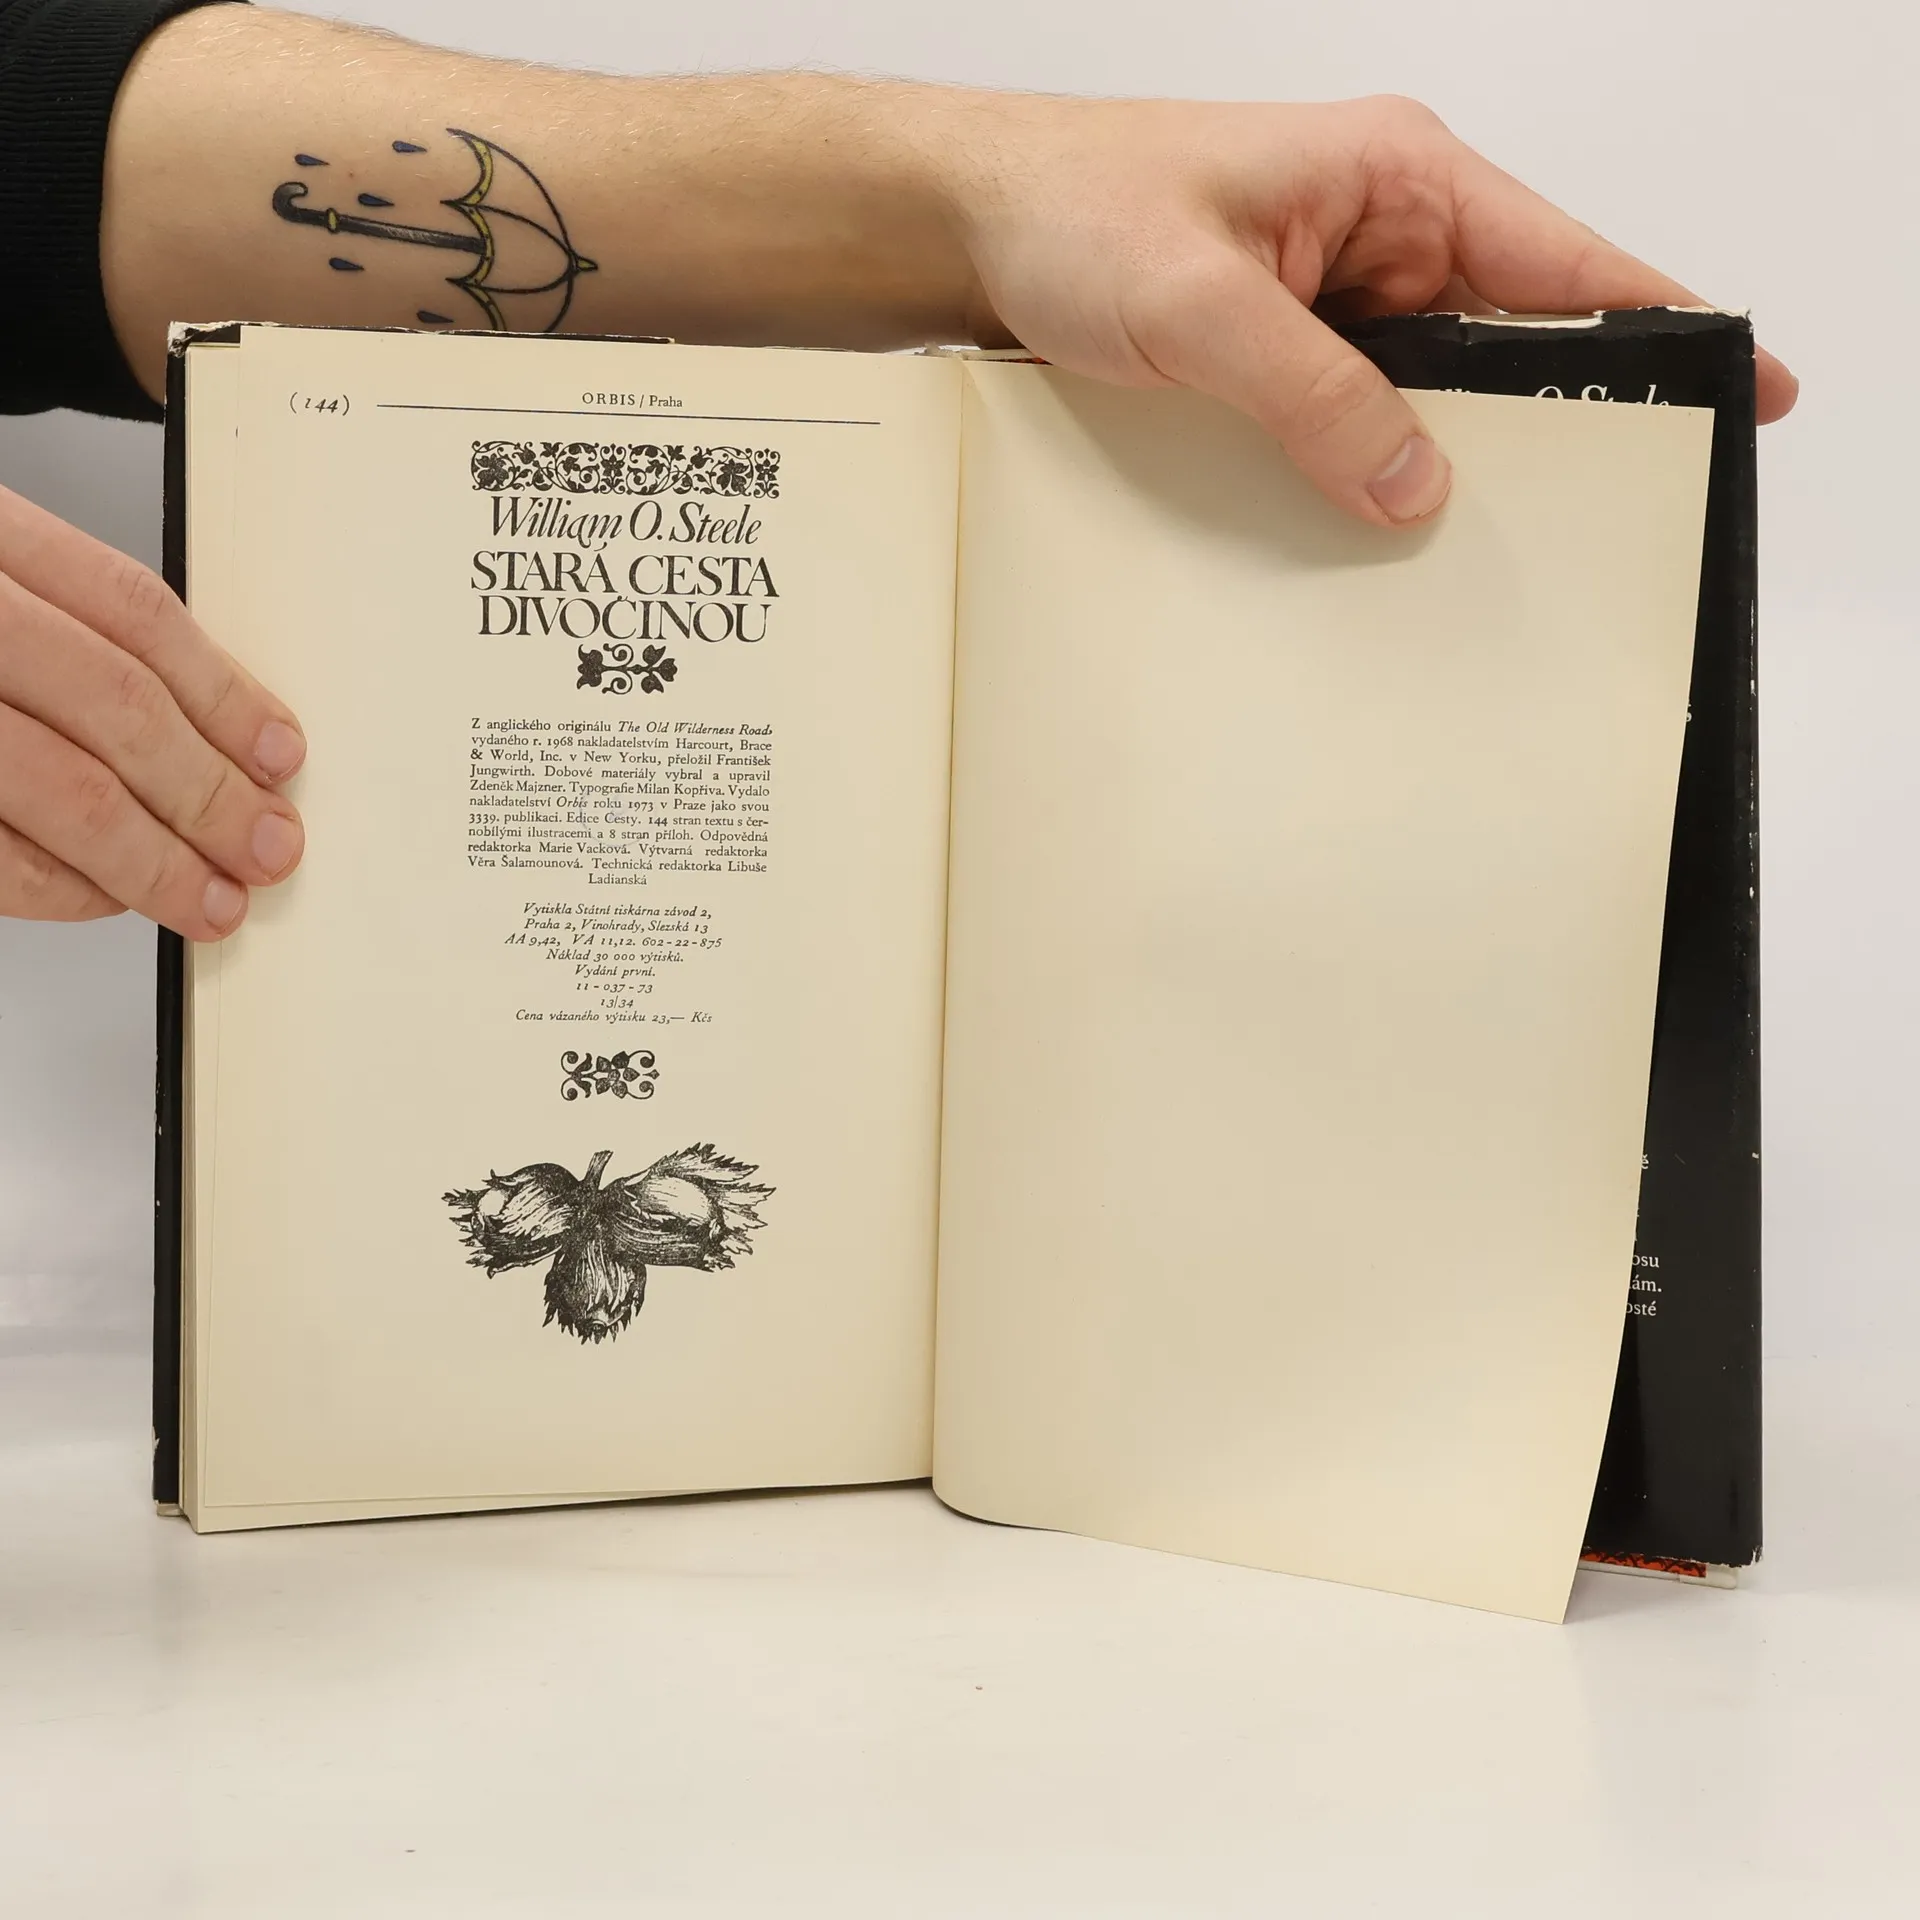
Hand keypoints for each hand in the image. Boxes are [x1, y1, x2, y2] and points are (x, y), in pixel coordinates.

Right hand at [0, 485, 304, 937]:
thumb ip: (58, 624)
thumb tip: (209, 725)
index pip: (131, 611)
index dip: (223, 692)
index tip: (281, 755)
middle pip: (114, 706)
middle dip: (210, 793)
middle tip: (269, 848)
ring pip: (60, 788)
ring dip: (153, 861)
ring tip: (214, 900)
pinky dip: (59, 888)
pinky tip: (106, 899)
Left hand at [937, 93, 1798, 525]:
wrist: (966, 230)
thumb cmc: (1072, 212)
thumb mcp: (1198, 305)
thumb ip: (1312, 392)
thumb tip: (1415, 482)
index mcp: (1397, 179)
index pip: (1565, 259)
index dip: (1660, 325)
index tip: (1741, 389)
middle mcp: (1381, 235)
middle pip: (1510, 342)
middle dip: (1544, 424)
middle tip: (1581, 519)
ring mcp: (1333, 300)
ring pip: (1430, 396)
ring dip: (1436, 461)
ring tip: (1461, 547)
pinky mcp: (1283, 354)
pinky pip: (1355, 420)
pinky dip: (1363, 470)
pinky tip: (1362, 528)